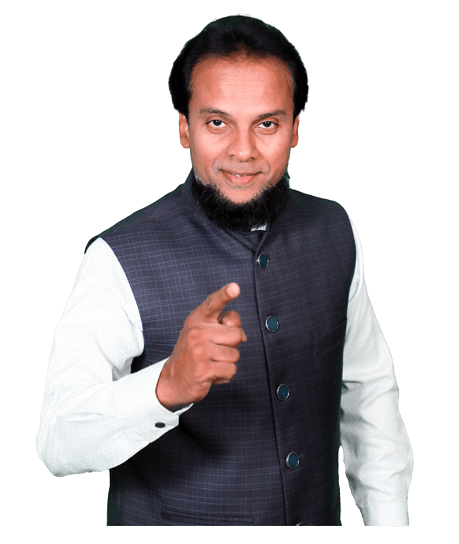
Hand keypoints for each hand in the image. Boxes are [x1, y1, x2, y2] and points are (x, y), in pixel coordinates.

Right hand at [156, 283, 247, 410]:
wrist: (173, 380)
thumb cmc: (195, 353)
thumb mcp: (206, 333)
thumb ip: (226, 326)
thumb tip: (243, 335)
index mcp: (198, 319)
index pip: (213, 303)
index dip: (225, 294)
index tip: (235, 287)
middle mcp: (196, 332)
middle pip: (236, 334)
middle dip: (232, 346)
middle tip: (215, 351)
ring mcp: (198, 350)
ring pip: (235, 355)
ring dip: (228, 363)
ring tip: (211, 363)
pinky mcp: (202, 369)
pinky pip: (231, 370)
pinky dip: (226, 376)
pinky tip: (212, 374)